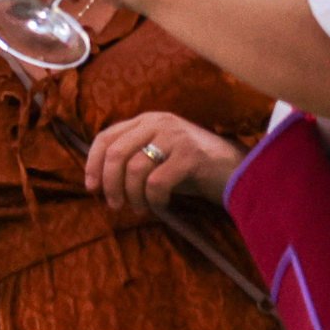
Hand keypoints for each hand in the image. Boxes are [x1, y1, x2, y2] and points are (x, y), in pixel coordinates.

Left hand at [81, 110, 242, 217]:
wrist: (237, 169)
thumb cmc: (191, 168)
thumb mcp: (156, 156)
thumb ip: (130, 158)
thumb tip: (96, 180)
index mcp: (146, 120)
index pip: (105, 137)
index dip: (92, 164)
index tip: (92, 188)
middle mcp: (159, 123)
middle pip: (115, 154)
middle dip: (110, 184)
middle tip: (114, 205)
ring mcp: (175, 137)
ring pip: (134, 170)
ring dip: (132, 196)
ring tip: (140, 208)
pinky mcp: (190, 155)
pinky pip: (157, 183)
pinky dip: (153, 200)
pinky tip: (159, 206)